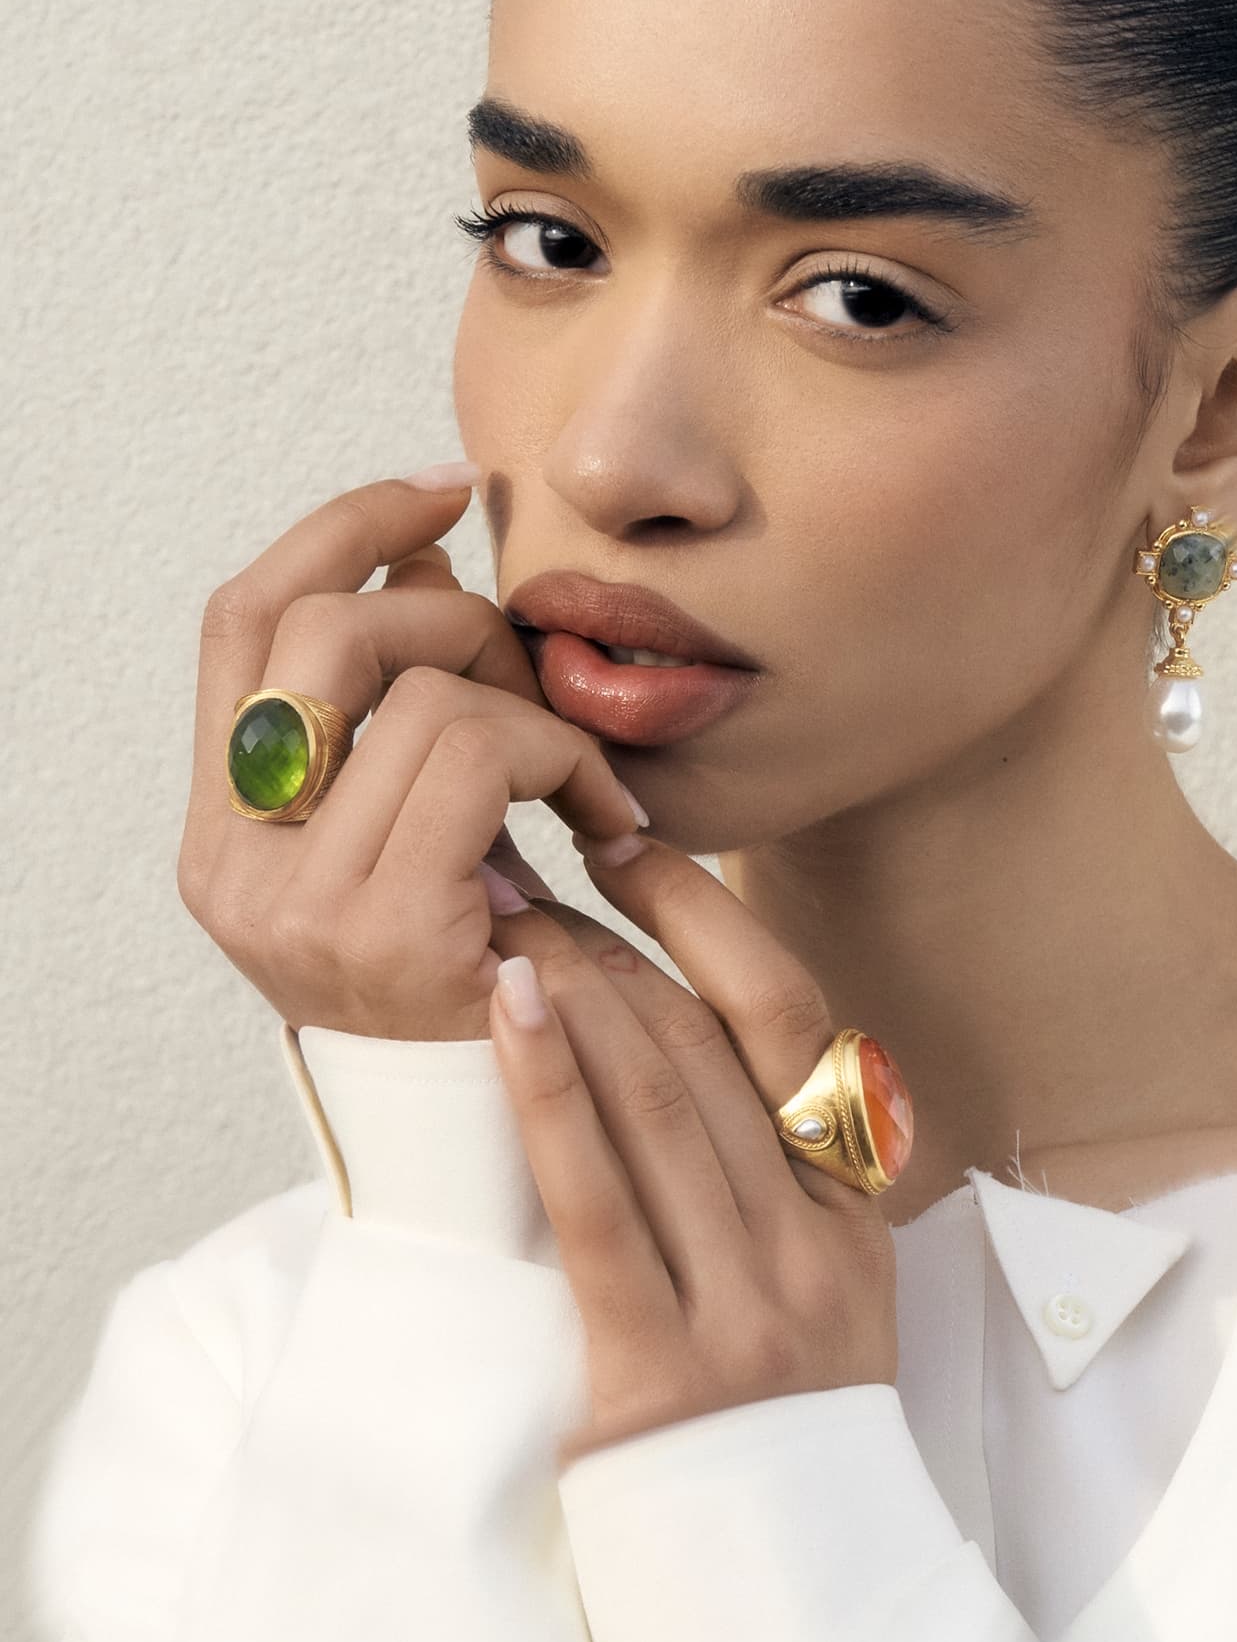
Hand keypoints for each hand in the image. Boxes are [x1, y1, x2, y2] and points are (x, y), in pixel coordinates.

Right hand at [177, 473, 645, 1041]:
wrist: (519, 1151)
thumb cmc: (489, 983)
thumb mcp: (427, 835)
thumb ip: (401, 720)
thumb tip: (424, 563)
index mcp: (222, 830)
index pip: (242, 621)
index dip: (340, 529)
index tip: (443, 491)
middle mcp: (231, 867)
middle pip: (323, 630)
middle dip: (456, 616)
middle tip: (539, 682)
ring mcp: (293, 906)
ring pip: (425, 692)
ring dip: (536, 712)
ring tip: (582, 782)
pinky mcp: (381, 931)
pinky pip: (479, 755)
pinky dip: (566, 763)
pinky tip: (607, 822)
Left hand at [481, 837, 906, 1461]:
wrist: (798, 1605)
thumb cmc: (778, 1437)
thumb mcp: (822, 1297)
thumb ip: (772, 1188)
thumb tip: (674, 1050)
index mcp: (853, 1215)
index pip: (789, 1026)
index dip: (712, 925)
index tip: (640, 851)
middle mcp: (812, 1247)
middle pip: (707, 1051)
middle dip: (608, 946)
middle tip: (526, 875)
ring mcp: (747, 1310)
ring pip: (657, 1106)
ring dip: (569, 996)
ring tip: (501, 922)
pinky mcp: (663, 1373)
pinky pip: (599, 1205)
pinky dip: (548, 1097)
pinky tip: (503, 1022)